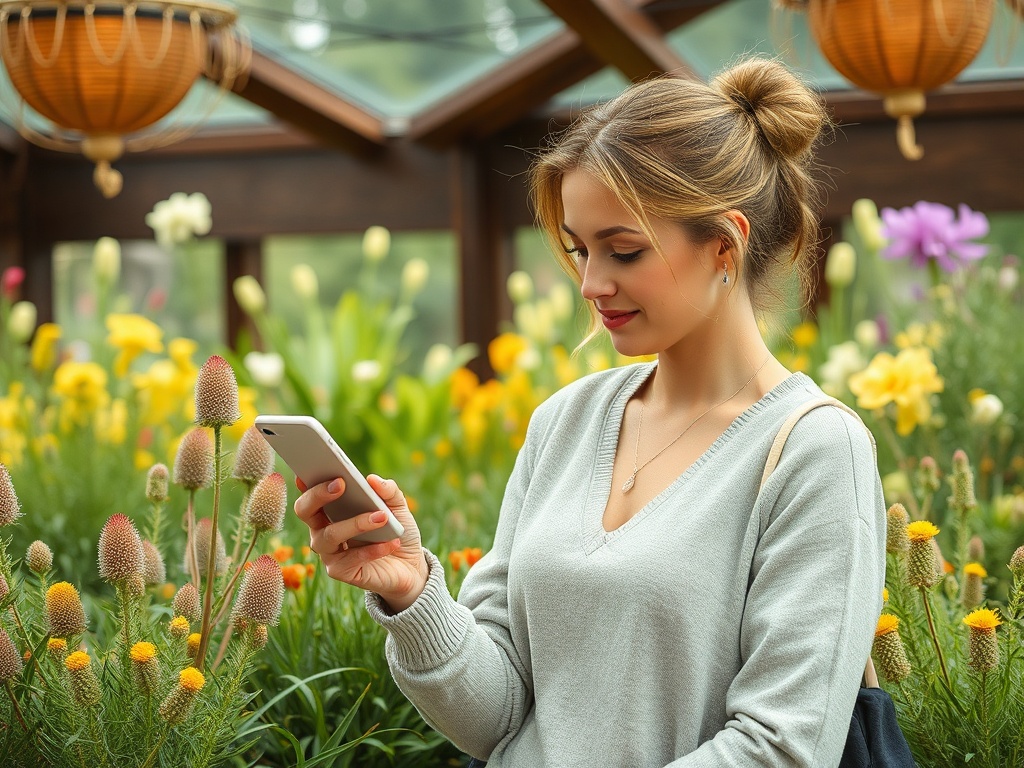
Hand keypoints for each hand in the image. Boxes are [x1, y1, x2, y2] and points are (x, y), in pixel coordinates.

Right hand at [294, 474, 428, 611]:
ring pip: (329, 535)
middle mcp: (322, 529)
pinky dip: (372, 549)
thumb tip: (372, 479)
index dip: (305, 480)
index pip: (310, 493)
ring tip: (382, 517)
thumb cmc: (395, 530)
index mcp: (330, 510)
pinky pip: (351, 559)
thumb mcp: (397, 507)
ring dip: (356, 524)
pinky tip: (391, 542)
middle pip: (305, 511)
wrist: (409, 566)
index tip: (309, 465)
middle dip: (318, 495)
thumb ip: (388, 491)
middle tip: (341, 484)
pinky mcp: (340, 571)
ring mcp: (329, 552)